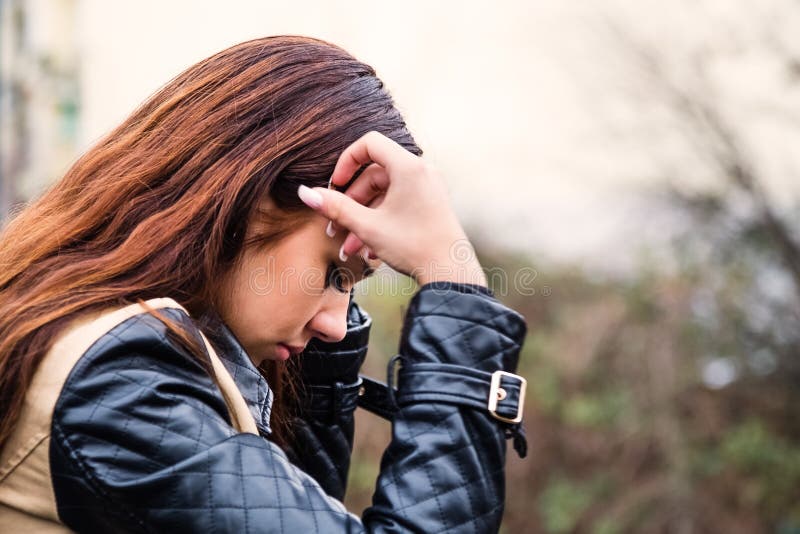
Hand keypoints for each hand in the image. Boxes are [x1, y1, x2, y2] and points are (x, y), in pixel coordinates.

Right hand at [296, 131, 486, 286]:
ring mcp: (427, 189)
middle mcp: (421, 172)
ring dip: (362, 218)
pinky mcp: (430, 205)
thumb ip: (335, 207)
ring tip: (349, 247)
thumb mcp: (367, 226)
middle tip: (335, 226)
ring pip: (384, 195)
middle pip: (374, 174)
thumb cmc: (414, 246)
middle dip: (350, 202)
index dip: (346, 161)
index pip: (369, 144)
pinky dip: (380, 222)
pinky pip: (398, 205)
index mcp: (408, 167)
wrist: (450, 274)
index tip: (335, 186)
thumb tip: (305, 193)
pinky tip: (369, 251)